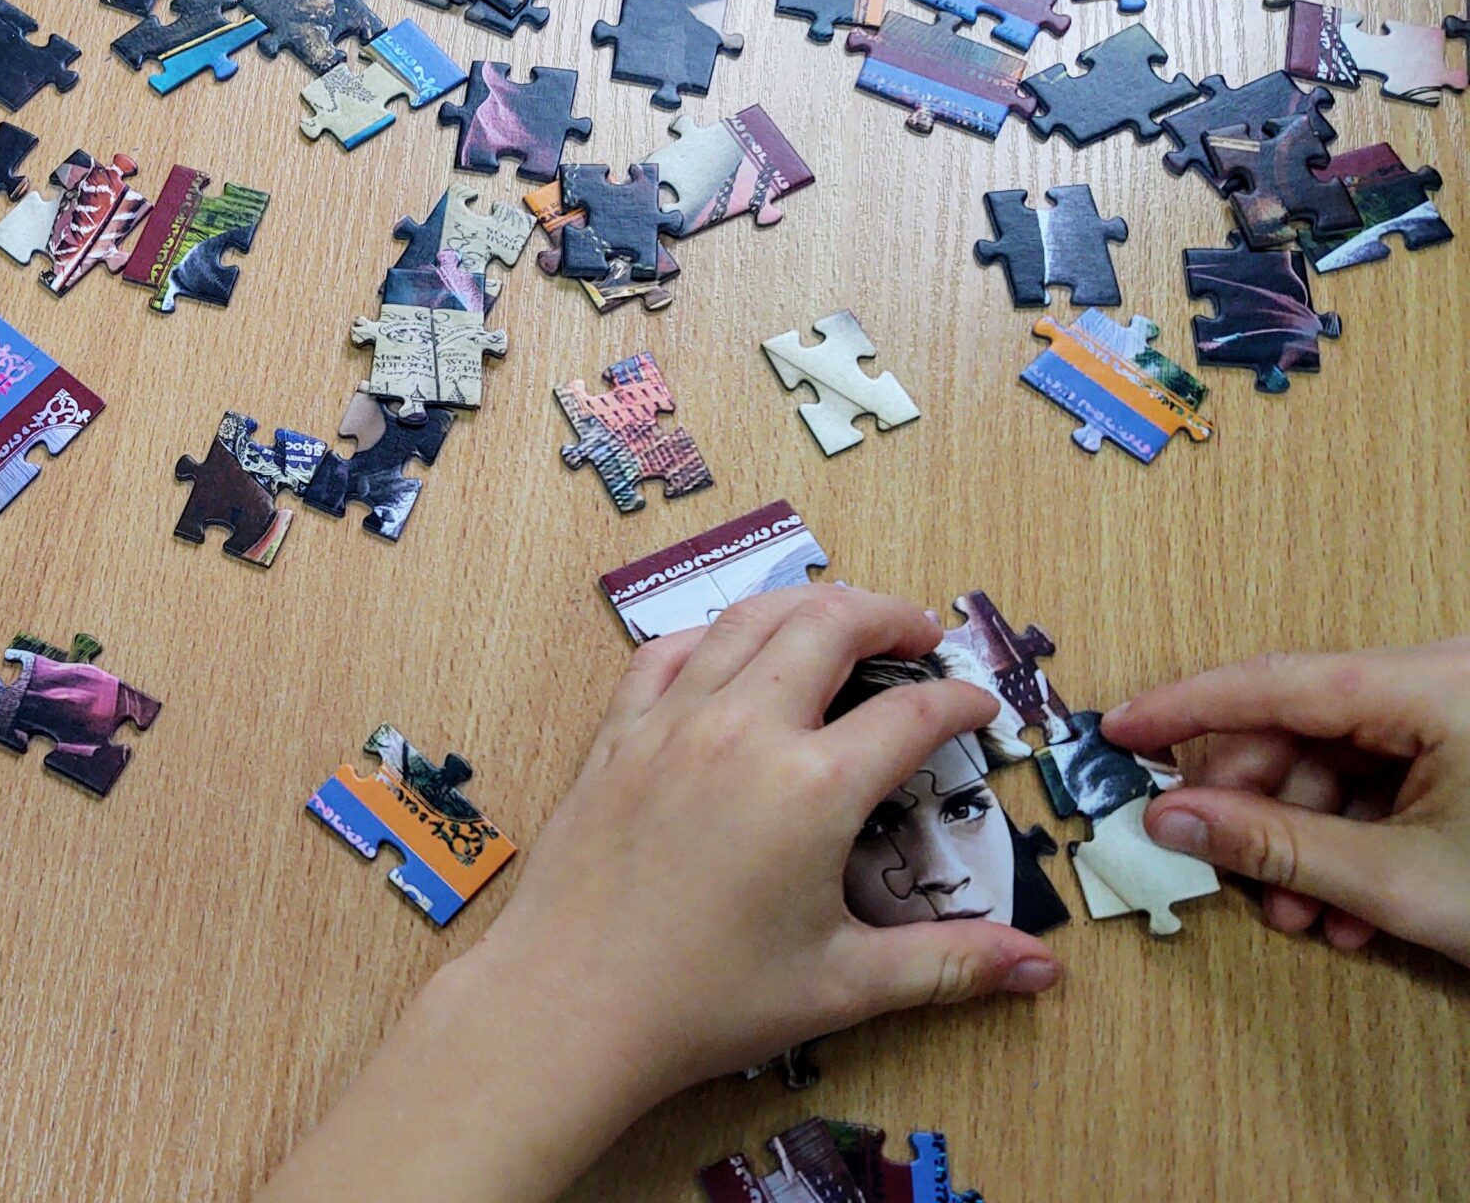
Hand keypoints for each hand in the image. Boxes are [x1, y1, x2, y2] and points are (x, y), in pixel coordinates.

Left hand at [258, 588, 1059, 1202]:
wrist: (568, 1005)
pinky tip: (731, 648)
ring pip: (748, 620)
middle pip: (830, 625)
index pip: (912, 713)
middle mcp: (743, 730)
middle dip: (889, 616)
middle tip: (921, 635)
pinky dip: (714, 634)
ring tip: (843, 619)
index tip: (981, 708)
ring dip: (807, 607)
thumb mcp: (843, 985)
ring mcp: (671, 723)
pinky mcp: (617, 735)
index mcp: (813, 786)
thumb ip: (950, 965)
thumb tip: (1044, 969)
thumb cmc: (705, 1002)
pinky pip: (668, 652)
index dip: (960, 701)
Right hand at [1102, 641, 1469, 964]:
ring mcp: (1457, 711)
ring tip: (1303, 915)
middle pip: (1302, 728)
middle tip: (1221, 865)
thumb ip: (1275, 845)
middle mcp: (1445, 679)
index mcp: (1435, 685)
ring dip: (1305, 843)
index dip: (1188, 709)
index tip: (1121, 732)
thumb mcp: (1398, 879)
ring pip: (1336, 762)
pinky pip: (1380, 779)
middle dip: (1260, 810)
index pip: (1278, 683)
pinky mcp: (1466, 746)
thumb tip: (1170, 821)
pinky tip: (1347, 907)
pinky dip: (1354, 840)